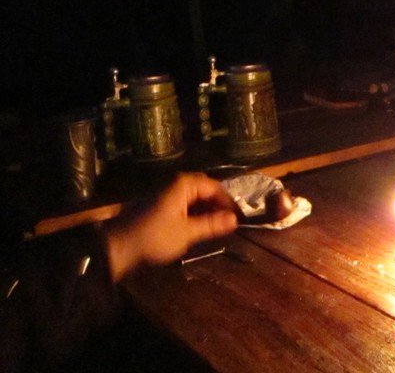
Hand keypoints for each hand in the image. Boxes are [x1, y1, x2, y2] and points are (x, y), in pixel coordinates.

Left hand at [104, 172, 237, 281]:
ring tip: (217, 227)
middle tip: (229, 223)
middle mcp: (175, 183)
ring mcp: (166, 193)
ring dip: (207, 210)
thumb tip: (235, 220)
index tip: (239, 218)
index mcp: (183, 184)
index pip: (215, 187)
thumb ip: (212, 224)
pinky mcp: (160, 204)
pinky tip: (199, 227)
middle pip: (205, 190)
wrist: (117, 248)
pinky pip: (184, 203)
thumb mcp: (187, 232)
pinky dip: (195, 213)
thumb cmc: (154, 237)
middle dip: (218, 205)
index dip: (228, 202)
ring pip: (194, 197)